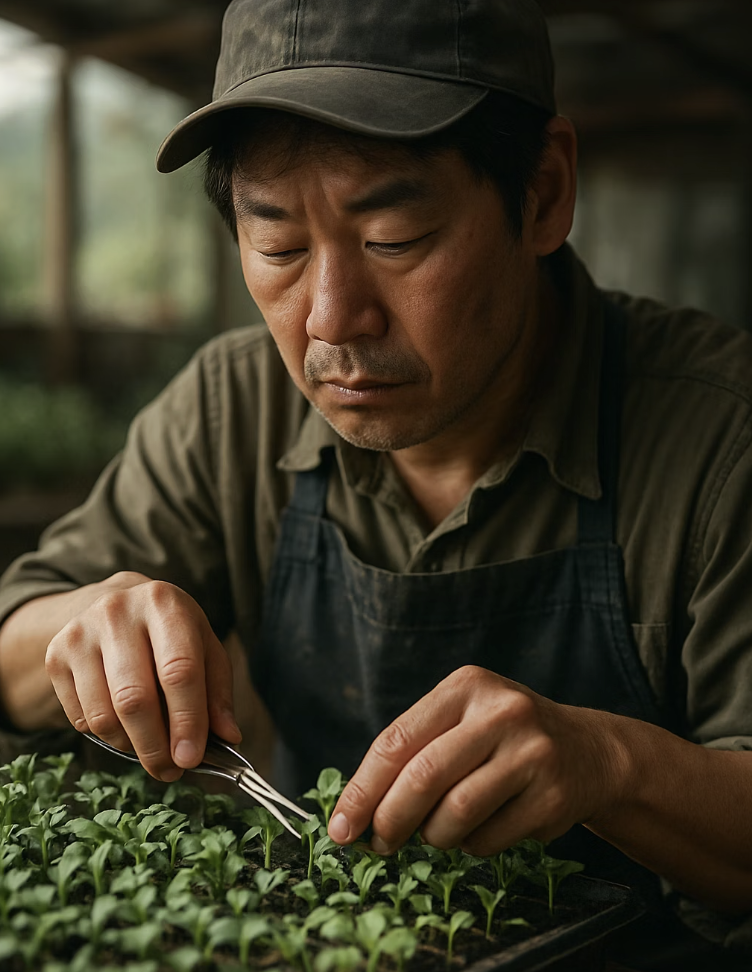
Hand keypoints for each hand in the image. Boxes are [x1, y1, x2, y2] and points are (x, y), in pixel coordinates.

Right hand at [45, 572, 240, 781]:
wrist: (116, 603)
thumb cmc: (170, 633)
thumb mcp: (204, 647)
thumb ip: (218, 692)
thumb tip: (228, 737)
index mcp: (164, 604)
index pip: (178, 671)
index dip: (187, 720)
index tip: (191, 758)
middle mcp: (118, 612)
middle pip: (135, 698)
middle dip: (155, 746)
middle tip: (170, 770)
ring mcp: (81, 633)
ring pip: (104, 715)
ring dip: (131, 746)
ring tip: (151, 747)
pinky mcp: (56, 656)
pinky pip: (80, 718)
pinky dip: (106, 736)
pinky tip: (124, 726)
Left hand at [328, 665, 625, 855]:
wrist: (590, 751)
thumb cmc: (503, 739)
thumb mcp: (462, 720)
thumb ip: (413, 752)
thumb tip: (355, 812)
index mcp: (466, 686)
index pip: (398, 740)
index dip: (363, 788)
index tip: (340, 827)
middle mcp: (501, 712)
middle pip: (425, 776)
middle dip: (390, 819)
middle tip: (378, 844)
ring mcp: (532, 753)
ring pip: (456, 813)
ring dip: (433, 835)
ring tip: (436, 832)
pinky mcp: (553, 797)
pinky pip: (488, 838)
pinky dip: (470, 845)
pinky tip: (479, 830)